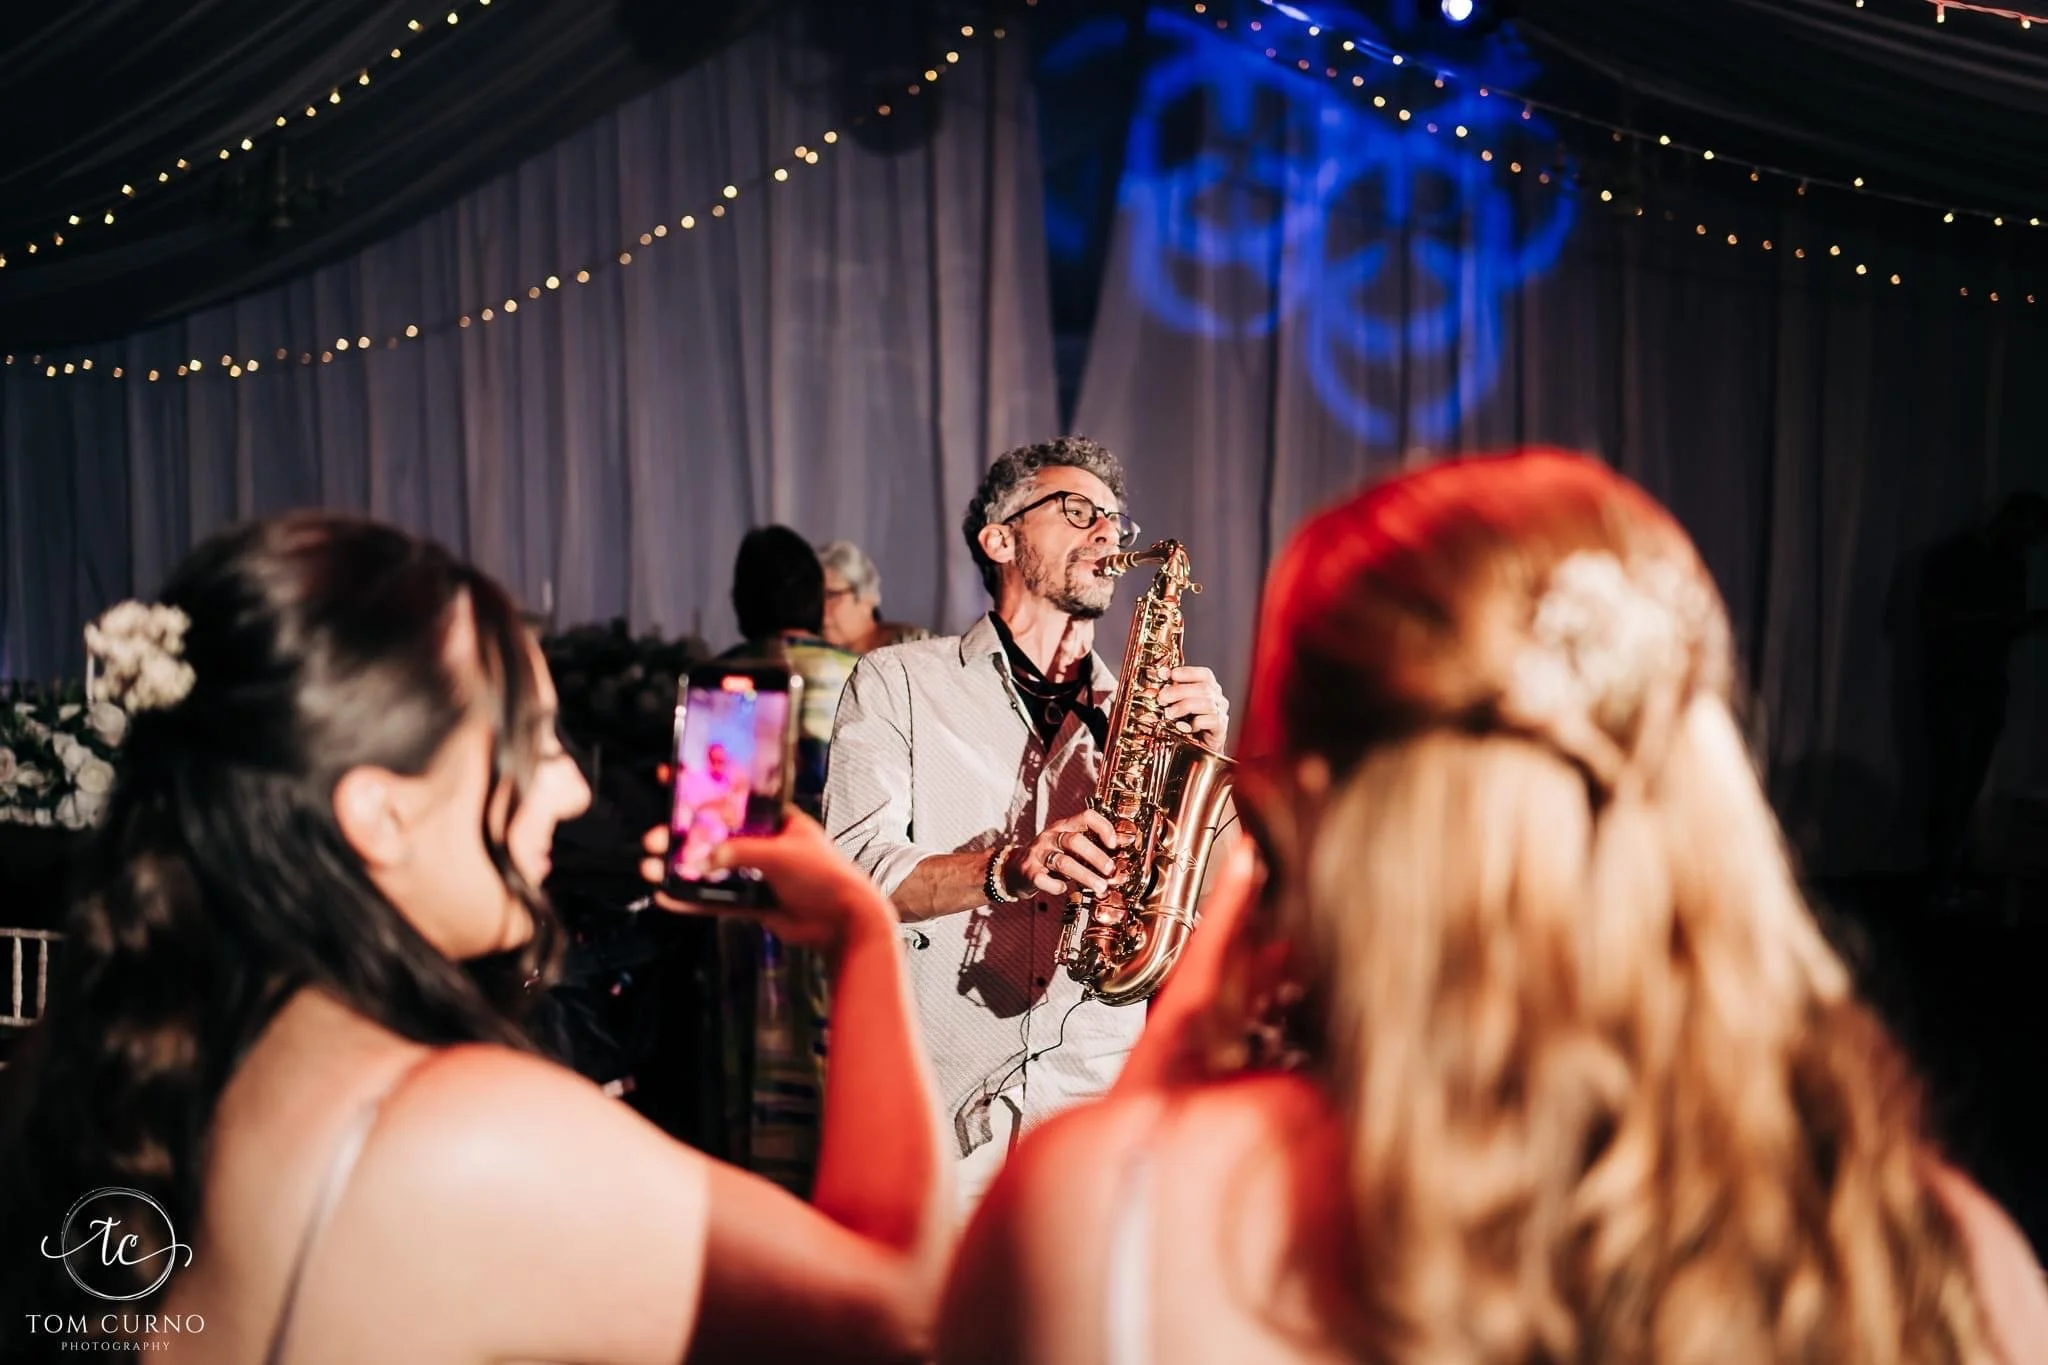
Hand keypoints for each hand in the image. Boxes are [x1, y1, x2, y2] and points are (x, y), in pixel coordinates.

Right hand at [638, 812, 894, 949]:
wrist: (844, 921)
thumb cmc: (824, 875)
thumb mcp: (782, 854)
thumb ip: (741, 853)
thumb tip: (705, 857)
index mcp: (775, 821)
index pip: (733, 798)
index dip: (703, 787)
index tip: (672, 776)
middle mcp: (763, 843)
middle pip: (713, 835)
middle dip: (680, 836)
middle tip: (654, 838)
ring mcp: (756, 874)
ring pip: (710, 868)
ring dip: (680, 867)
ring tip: (650, 867)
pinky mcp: (753, 903)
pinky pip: (716, 899)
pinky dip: (692, 900)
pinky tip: (666, 897)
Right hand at [1011, 808, 1124, 898]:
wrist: (1014, 870)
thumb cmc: (1049, 858)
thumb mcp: (1066, 847)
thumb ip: (1088, 850)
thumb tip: (1117, 862)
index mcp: (1063, 827)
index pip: (1086, 816)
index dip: (1103, 827)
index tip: (1115, 844)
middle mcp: (1050, 837)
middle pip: (1075, 841)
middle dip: (1096, 857)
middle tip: (1110, 871)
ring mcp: (1038, 853)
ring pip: (1063, 862)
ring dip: (1086, 876)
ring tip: (1100, 887)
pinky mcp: (1029, 872)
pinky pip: (1044, 879)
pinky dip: (1057, 886)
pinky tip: (1064, 889)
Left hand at [1156, 666, 1229, 747]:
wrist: (1198, 750)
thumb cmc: (1187, 725)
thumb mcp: (1176, 706)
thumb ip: (1167, 695)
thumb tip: (1152, 687)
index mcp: (1209, 689)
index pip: (1204, 674)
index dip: (1186, 672)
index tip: (1169, 675)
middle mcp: (1218, 699)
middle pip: (1203, 688)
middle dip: (1179, 691)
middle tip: (1162, 698)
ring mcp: (1221, 713)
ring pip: (1207, 703)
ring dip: (1184, 706)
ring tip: (1169, 713)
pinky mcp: (1220, 728)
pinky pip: (1211, 720)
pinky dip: (1196, 722)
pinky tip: (1183, 726)